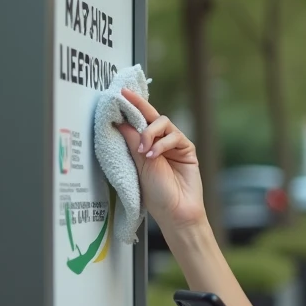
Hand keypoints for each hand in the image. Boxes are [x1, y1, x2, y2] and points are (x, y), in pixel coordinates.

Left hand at [115, 88, 204, 230]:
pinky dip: (162, 143)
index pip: (137, 122)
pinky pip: (174, 136)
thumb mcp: (138, 165)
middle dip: (139, 107)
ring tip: (144, 151)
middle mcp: (159, 142)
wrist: (175, 212)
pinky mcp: (187, 149)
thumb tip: (122, 121)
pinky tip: (154, 155)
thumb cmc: (156, 194)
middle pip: (151, 116)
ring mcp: (174, 145)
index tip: (119, 94)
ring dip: (150, 133)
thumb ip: (133, 142)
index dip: (130, 106)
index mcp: (144, 146)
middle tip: (126, 99)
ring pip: (163, 123)